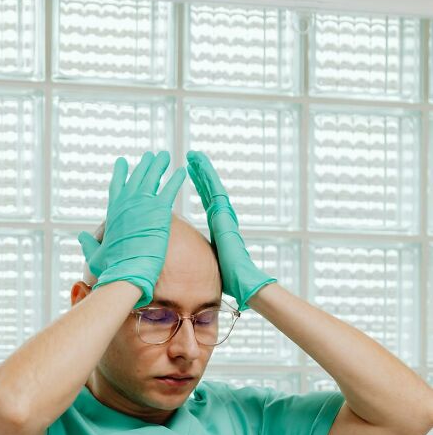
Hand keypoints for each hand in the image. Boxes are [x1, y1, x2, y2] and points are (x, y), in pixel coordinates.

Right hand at [77, 150, 185, 307]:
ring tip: (165, 156)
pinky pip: (169, 190)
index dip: (120, 173)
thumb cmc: (110, 268)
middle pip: (137, 178)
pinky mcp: (159, 211)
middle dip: (144, 166)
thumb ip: (88, 243)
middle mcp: (127, 204)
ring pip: (152, 178)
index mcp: (113, 212)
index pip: (116, 187)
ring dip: (159, 166)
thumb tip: (80, 236)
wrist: (126, 272)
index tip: (122, 161)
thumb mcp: (94, 254)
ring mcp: (142, 205)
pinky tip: (182, 171)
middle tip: (150, 156)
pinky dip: (175, 179)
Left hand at [186, 151, 276, 311]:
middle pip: (209, 190)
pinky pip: (213, 189)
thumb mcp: (211, 261)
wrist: (243, 279)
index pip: (208, 201)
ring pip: (211, 185)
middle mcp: (222, 217)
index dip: (201, 187)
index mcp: (219, 226)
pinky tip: (197, 163)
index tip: (193, 175)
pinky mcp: (224, 213)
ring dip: (202, 169)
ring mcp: (224, 213)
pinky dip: (206, 175)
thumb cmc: (230, 278)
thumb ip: (204, 255)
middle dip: (201, 174)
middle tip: (191, 159)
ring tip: (192, 155)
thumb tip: (192, 265)